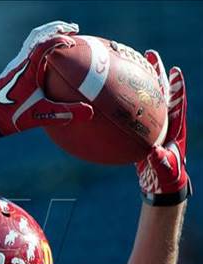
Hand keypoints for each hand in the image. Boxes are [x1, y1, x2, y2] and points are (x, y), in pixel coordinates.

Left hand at [0, 21, 93, 141]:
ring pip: (33, 39)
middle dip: (57, 29)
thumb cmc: (13, 115)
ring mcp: (18, 63)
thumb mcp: (42, 116)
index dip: (58, 40)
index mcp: (27, 69)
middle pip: (39, 35)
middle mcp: (22, 62)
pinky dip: (43, 43)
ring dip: (49, 33)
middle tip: (74, 29)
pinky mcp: (16, 68)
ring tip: (65, 34)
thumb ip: (65, 113)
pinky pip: (30, 48)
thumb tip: (90, 112)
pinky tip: (52, 52)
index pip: (43, 45)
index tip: (72, 42)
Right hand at [136, 50, 190, 205]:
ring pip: (146, 99)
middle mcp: (165, 121)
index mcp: (175, 127)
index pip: (177, 103)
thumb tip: (155, 154)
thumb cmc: (166, 177)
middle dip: (156, 73)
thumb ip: (161, 163)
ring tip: (131, 64)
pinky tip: (109, 98)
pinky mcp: (143, 131)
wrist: (161, 184)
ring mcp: (154, 124)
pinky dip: (123, 105)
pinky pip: (132, 113)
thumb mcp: (165, 171)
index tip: (175, 71)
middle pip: (161, 91)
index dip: (177, 88)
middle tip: (150, 54)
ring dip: (139, 82)